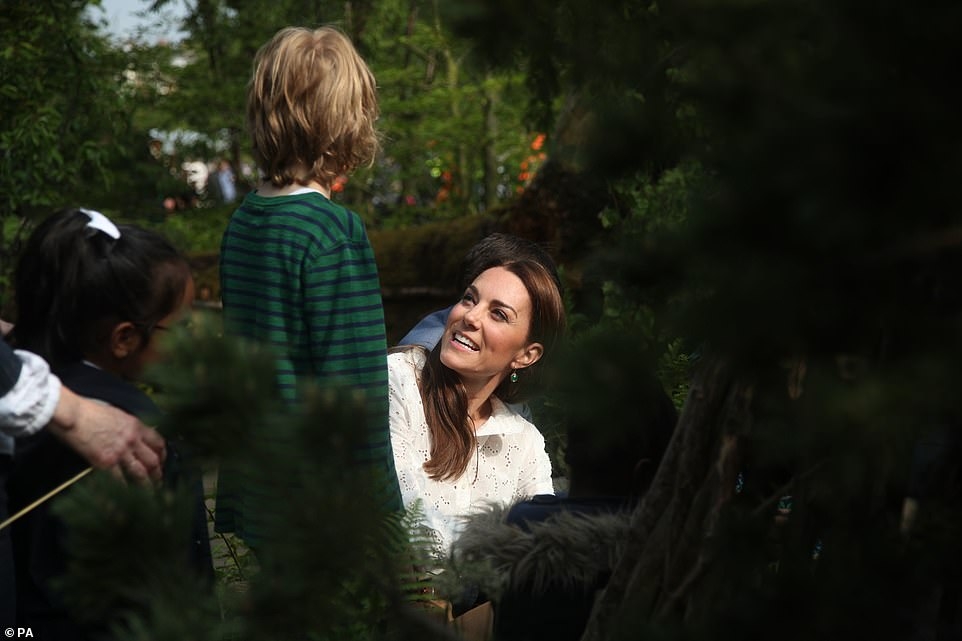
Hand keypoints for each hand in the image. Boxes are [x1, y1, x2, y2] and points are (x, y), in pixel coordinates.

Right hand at [46, 386, 165, 482]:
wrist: (72, 414)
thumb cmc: (88, 411)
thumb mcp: (116, 414)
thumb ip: (127, 427)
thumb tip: (131, 436)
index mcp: (136, 426)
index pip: (158, 442)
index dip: (163, 454)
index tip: (163, 461)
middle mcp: (132, 440)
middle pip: (153, 460)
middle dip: (158, 473)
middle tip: (159, 481)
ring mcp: (120, 452)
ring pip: (141, 473)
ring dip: (147, 485)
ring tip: (150, 494)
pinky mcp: (105, 462)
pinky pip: (120, 480)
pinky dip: (124, 489)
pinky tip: (127, 495)